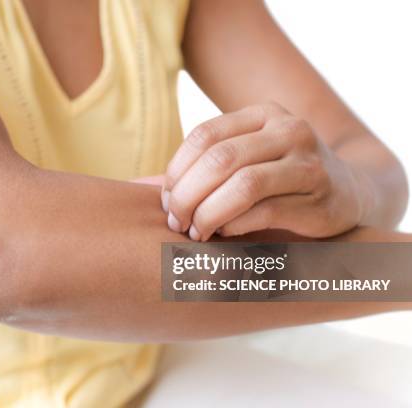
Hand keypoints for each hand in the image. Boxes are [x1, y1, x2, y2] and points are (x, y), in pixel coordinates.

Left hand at [162, 102, 371, 240]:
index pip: (204, 135)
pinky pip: (264, 211)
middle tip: (175, 221)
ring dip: (208, 213)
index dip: (177, 170)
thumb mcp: (247, 157)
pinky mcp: (320, 198)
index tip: (165, 200)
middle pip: (220, 159)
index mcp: (263, 114)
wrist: (351, 191)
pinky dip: (234, 225)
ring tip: (195, 232)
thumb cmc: (281, 178)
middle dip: (186, 195)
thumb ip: (204, 166)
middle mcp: (288, 130)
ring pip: (242, 185)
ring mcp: (307, 163)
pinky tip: (224, 234)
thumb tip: (139, 187)